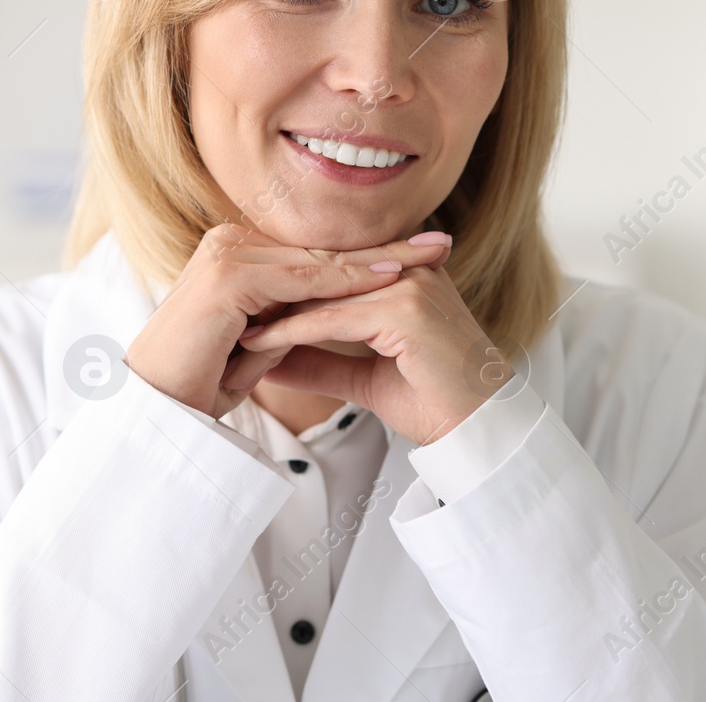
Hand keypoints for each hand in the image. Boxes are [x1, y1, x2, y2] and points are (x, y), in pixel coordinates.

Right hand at [123, 224, 451, 418]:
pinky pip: (302, 279)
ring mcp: (227, 254)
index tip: (418, 256)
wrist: (158, 404)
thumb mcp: (259, 345)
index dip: (368, 256)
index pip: (315, 255)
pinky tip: (386, 278)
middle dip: (384, 249)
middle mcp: (229, 243)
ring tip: (427, 258)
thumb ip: (289, 324)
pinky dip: (347, 281)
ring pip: (318, 260)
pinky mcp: (230, 276)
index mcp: (236, 254)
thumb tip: (330, 320)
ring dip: (376, 261)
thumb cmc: (199, 382)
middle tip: (439, 243)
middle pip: (322, 250)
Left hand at [235, 257, 506, 445]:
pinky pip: (331, 319)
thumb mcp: (366, 376)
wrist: (482, 435)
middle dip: (271, 303)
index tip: (239, 317)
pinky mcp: (405, 309)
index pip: (329, 276)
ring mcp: (409, 285)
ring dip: (273, 318)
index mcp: (405, 274)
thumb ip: (322, 360)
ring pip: (321, 296)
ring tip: (231, 336)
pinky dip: (291, 334)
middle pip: (321, 279)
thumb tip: (274, 359)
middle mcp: (409, 270)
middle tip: (224, 323)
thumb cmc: (436, 406)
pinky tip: (258, 346)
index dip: (283, 298)